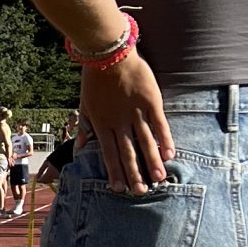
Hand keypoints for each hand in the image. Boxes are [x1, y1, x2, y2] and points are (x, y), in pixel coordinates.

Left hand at [78, 53, 174, 191]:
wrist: (108, 54)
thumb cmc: (94, 81)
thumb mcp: (84, 106)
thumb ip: (83, 128)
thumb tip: (77, 148)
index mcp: (102, 125)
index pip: (108, 154)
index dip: (114, 172)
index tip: (118, 189)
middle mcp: (119, 122)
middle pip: (127, 152)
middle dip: (134, 174)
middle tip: (141, 192)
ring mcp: (135, 112)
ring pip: (145, 142)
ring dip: (152, 161)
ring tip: (159, 179)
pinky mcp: (150, 102)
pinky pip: (159, 124)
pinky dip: (164, 139)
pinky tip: (170, 154)